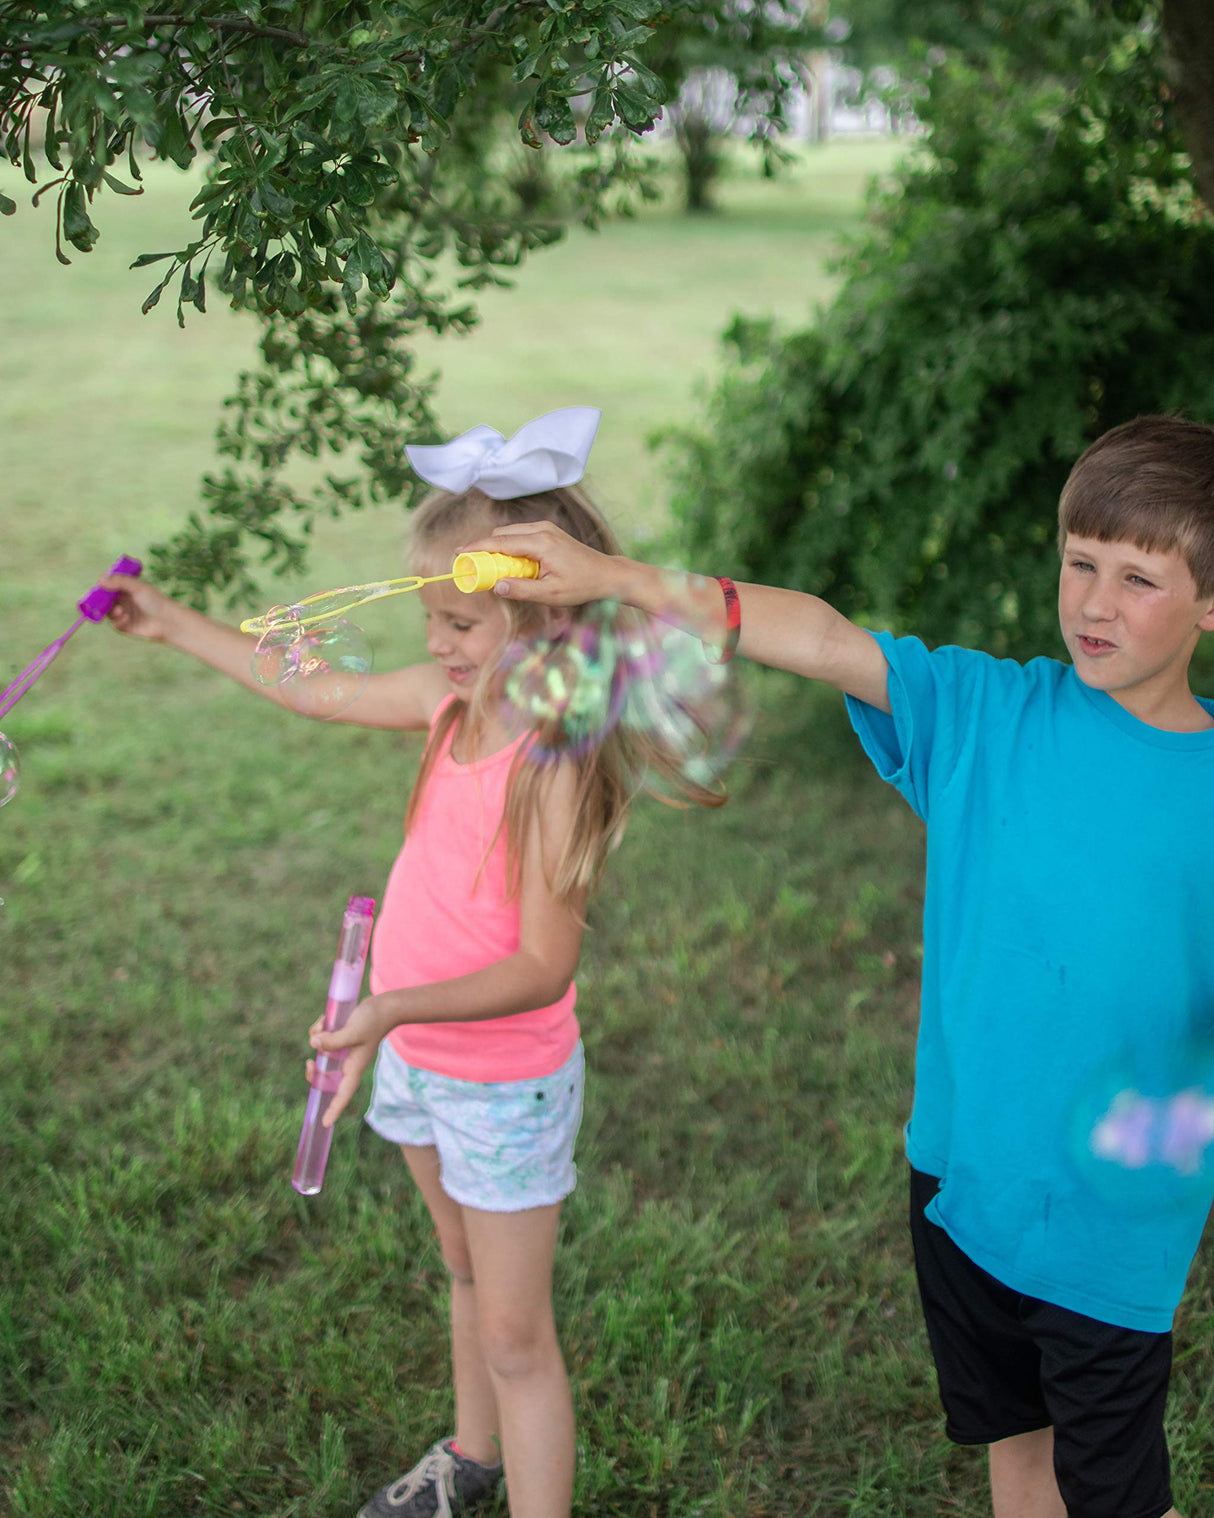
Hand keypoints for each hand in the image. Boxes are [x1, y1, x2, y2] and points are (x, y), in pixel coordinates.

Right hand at [101, 574, 181, 642]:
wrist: (167, 621)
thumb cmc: (155, 601)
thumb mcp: (137, 587)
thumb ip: (120, 581)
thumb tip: (100, 580)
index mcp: (126, 589)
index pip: (109, 586)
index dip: (103, 585)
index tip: (99, 584)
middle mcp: (124, 601)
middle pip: (105, 600)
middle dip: (101, 601)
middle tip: (99, 600)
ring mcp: (124, 614)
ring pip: (108, 612)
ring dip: (111, 611)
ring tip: (120, 610)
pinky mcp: (126, 627)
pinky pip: (115, 624)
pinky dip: (118, 621)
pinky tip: (126, 618)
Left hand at [307, 994, 390, 1127]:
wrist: (386, 1005)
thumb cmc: (374, 1020)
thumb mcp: (353, 1031)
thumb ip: (333, 1040)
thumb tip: (313, 1044)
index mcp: (354, 1066)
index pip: (343, 1093)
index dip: (334, 1109)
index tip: (325, 1123)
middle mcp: (348, 1061)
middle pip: (325, 1076)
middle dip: (314, 1071)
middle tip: (309, 1063)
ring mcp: (344, 1050)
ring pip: (321, 1053)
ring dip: (317, 1039)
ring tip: (323, 1025)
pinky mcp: (341, 1037)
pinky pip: (323, 1039)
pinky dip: (320, 1030)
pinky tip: (326, 1019)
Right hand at [460, 520, 623, 606]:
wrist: (606, 574)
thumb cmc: (582, 585)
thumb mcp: (551, 594)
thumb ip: (522, 590)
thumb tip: (495, 587)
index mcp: (540, 543)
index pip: (500, 542)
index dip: (476, 547)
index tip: (458, 553)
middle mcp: (541, 529)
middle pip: (501, 534)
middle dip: (484, 549)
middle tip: (472, 567)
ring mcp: (545, 528)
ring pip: (510, 533)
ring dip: (497, 548)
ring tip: (490, 569)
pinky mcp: (548, 532)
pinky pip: (520, 535)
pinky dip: (509, 546)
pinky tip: (510, 565)